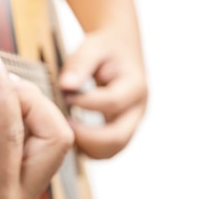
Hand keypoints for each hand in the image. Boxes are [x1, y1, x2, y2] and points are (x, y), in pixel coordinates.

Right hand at [0, 52, 72, 198]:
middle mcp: (17, 198)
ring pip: (51, 141)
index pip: (14, 133)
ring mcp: (19, 194)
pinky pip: (32, 145)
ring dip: (29, 109)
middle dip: (33, 101)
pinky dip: (18, 119)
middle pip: (56, 138)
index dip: (4, 90)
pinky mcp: (12, 185)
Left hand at [59, 27, 146, 158]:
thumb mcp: (92, 48)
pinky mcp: (120, 132)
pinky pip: (104, 150)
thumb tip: (66, 85)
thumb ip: (80, 64)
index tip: (63, 95)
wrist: (119, 51)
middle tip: (61, 123)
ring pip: (111, 151)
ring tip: (63, 128)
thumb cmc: (104, 49)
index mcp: (135, 87)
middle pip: (117, 138)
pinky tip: (69, 132)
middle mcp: (137, 110)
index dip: (84, 102)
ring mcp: (130, 125)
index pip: (111, 103)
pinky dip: (86, 147)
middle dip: (85, 136)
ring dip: (85, 146)